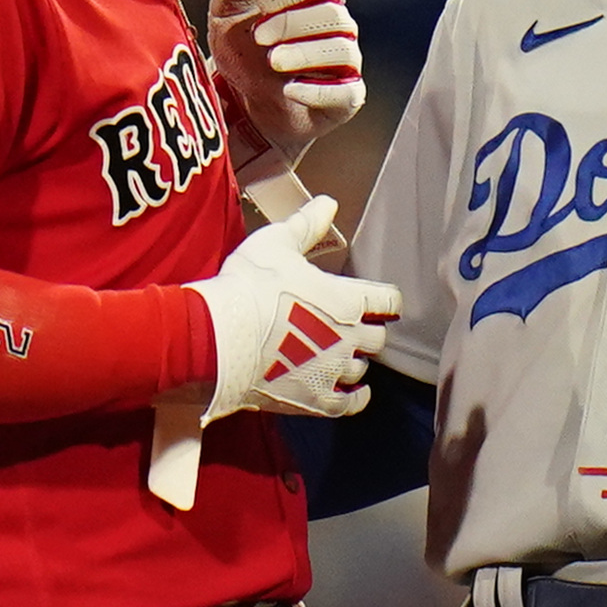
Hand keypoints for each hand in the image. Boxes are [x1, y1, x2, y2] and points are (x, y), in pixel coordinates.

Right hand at [186, 194, 398, 420]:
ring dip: (354, 362)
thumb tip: (329, 202)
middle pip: (376, 338)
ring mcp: (333, 372)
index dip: (386, 299)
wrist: (219, 338)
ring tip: (339, 355)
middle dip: (367, 331)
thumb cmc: (248, 286)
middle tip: (353, 327)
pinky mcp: (315, 400)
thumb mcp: (276, 244)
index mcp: (348, 300)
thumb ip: (307, 225)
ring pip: (361, 369)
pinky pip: (349, 404)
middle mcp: (349, 338)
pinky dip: (355, 398)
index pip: (387, 300)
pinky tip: (355, 394)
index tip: (382, 301)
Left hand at [204, 0, 363, 156]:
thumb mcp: (229, 14)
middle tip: (259, 36)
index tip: (260, 6)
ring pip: (343, 52)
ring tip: (274, 62)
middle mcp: (338, 29)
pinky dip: (319, 91)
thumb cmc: (244, 50)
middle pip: (333, 15)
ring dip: (306, 55)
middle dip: (294, 24)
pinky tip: (289, 89)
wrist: (243, 102)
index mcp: (316, 0)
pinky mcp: (345, 100)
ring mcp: (345, 65)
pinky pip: (347, 93)